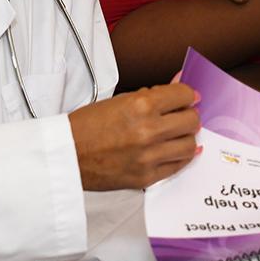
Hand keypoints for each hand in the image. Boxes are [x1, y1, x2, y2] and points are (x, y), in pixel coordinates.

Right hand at [68, 84, 199, 190]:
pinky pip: (178, 166)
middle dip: (188, 114)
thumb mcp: (120, 100)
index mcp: (141, 105)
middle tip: (181, 115)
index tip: (186, 97)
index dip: (187, 94)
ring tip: (175, 133)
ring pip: (189, 145)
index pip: (184, 95)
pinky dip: (179, 156)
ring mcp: (149, 157)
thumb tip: (180, 83)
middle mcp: (148, 131)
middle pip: (192, 120)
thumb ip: (154, 94)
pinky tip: (173, 149)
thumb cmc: (88, 126)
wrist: (68, 155)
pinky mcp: (147, 177)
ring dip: (185, 136)